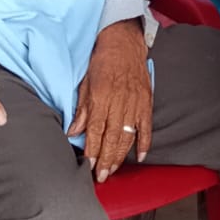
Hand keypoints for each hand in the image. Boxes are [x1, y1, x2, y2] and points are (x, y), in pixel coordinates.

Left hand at [66, 20, 151, 181]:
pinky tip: (139, 157)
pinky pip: (146, 127)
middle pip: (111, 138)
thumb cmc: (102, 61)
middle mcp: (118, 102)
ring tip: (113, 170)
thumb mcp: (85, 82)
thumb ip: (81, 109)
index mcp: (101, 97)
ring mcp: (134, 103)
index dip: (91, 150)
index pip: (94, 130)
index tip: (88, 166)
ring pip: (127, 136)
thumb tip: (73, 131)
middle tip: (101, 176)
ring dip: (120, 156)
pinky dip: (144, 143)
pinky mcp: (146, 102)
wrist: (124, 42)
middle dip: (105, 160)